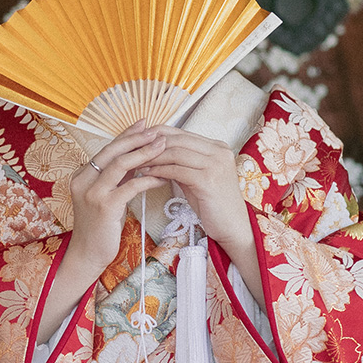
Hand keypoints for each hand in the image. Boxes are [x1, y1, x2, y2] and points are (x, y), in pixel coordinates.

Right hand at [68, 120, 172, 273]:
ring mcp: (92, 193)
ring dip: (144, 153)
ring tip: (162, 146)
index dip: (126, 135)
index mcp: (82, 175)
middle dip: (136, 139)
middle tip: (156, 131)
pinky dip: (147, 179)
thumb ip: (117, 178)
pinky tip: (162, 177)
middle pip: (112, 151)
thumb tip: (138, 158)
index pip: (107, 149)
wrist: (88, 255)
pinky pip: (129, 186)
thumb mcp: (106, 197)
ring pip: (120, 165)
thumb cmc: (100, 227)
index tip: (144, 124)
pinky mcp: (104, 207)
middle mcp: (83, 180)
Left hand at [134, 126, 261, 303]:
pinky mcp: (208, 179)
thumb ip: (181, 163)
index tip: (136, 142)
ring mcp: (215, 163)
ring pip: (175, 152)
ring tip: (134, 163)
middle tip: (129, 151)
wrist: (233, 228)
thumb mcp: (196, 178)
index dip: (155, 135)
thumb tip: (154, 153)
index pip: (180, 133)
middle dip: (150, 144)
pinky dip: (159, 170)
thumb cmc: (213, 205)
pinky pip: (176, 170)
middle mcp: (219, 150)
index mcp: (216, 147)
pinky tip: (146, 175)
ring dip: (151, 157)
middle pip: (176, 139)